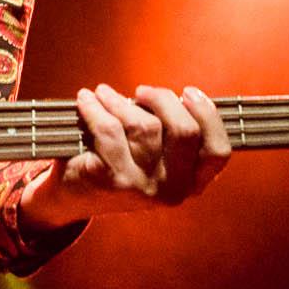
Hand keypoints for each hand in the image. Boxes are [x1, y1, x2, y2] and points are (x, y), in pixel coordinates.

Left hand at [18, 84, 230, 232]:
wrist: (71, 197)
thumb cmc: (118, 162)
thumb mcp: (153, 156)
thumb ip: (169, 132)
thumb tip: (169, 96)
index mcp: (191, 183)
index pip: (217, 151)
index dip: (208, 116)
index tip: (189, 92)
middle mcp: (171, 190)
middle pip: (184, 130)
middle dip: (163, 99)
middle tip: (141, 91)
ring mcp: (141, 188)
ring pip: (144, 125)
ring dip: (119, 100)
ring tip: (104, 94)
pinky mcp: (110, 180)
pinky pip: (108, 128)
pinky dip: (94, 107)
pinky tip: (86, 100)